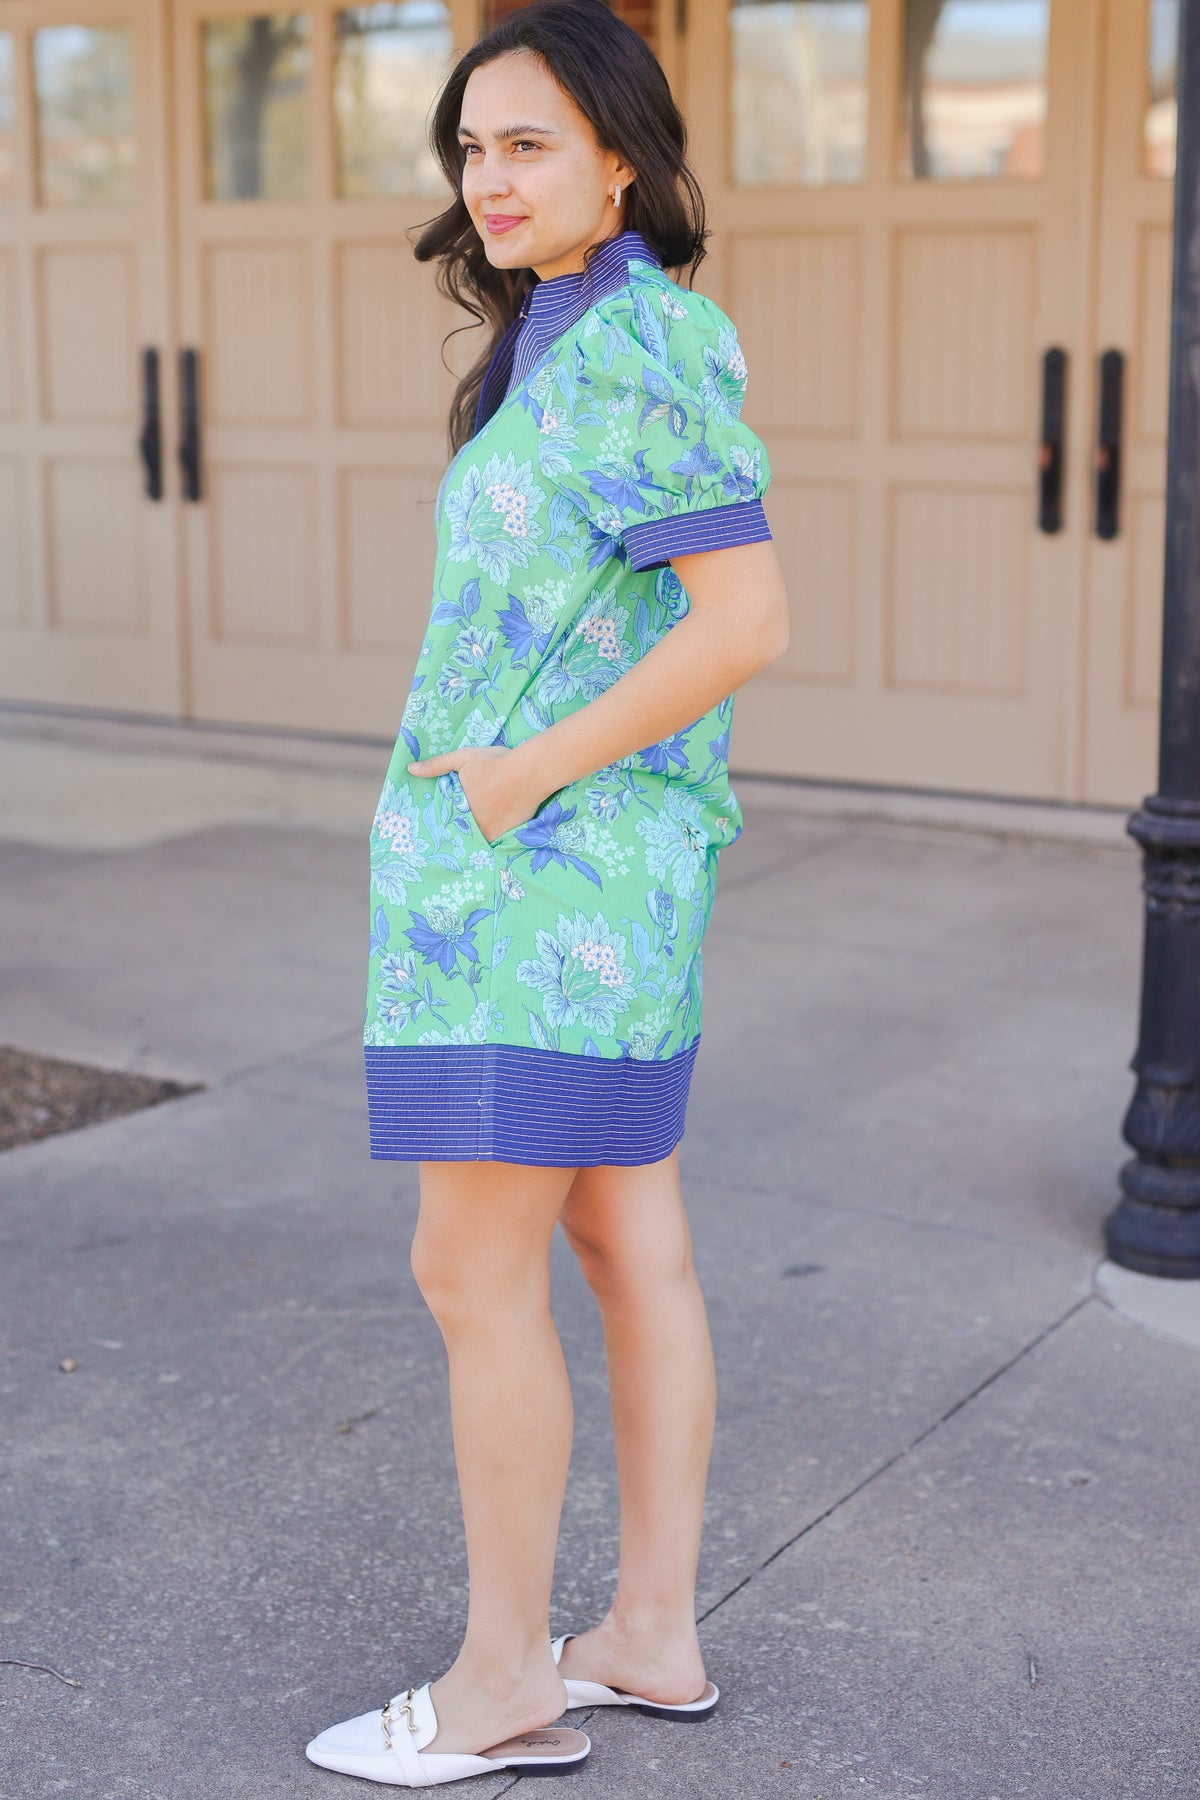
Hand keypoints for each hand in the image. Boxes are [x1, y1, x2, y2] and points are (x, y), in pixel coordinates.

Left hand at [407, 744, 550, 844]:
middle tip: (449, 836)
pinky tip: (484, 842)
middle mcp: (471, 821)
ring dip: (469, 839)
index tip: (433, 828)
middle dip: (454, 831)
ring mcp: (488, 830)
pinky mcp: (504, 835)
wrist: (530, 772)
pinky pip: (490, 843)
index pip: (443, 818)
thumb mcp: (463, 758)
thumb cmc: (496, 762)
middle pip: (458, 830)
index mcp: (458, 804)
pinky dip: (486, 842)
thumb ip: (437, 765)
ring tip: (464, 844)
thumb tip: (410, 769)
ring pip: (473, 838)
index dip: (441, 821)